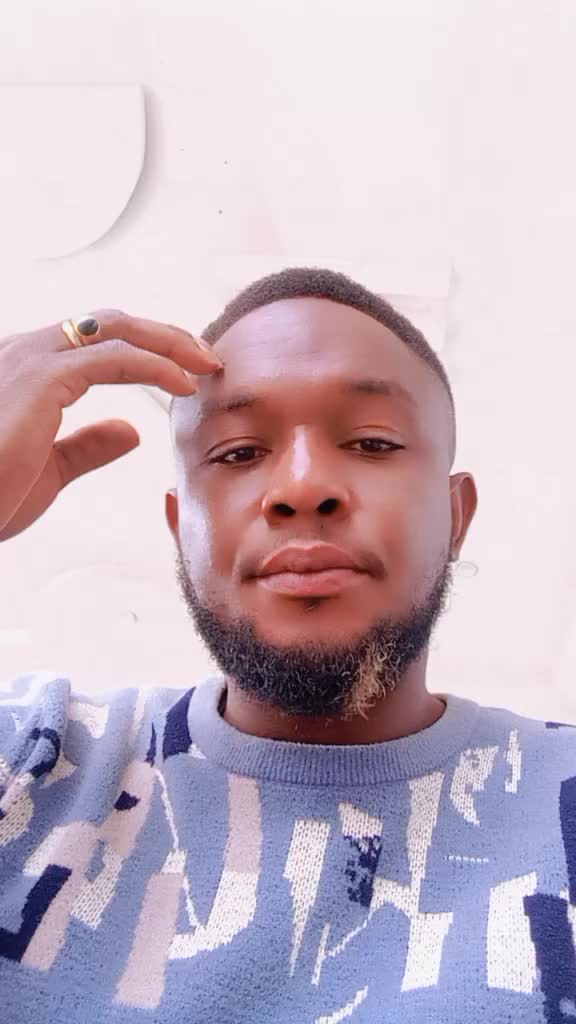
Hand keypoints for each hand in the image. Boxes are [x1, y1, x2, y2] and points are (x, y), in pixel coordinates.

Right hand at [0, 309, 221, 540]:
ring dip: (169, 342)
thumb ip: (87, 445)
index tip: (184, 369)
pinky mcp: (41, 378)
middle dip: (163, 334)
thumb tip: (130, 430)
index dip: (142, 348)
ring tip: (207, 364)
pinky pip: (115, 358)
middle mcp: (23, 353)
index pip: (90, 340)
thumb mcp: (48, 469)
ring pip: (116, 329)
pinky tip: (184, 384)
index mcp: (22, 371)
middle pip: (108, 322)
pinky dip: (157, 365)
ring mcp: (29, 360)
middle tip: (206, 357)